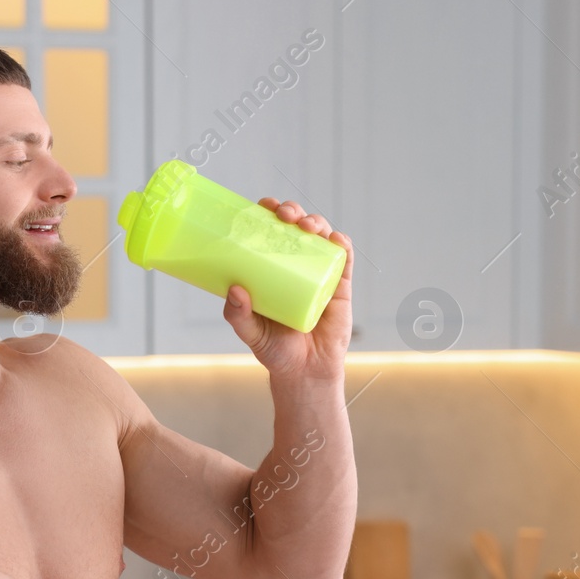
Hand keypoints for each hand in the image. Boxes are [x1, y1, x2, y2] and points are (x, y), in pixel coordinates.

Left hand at [222, 198, 352, 382]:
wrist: (305, 372)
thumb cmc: (275, 350)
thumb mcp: (250, 332)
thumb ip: (238, 315)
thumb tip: (235, 288)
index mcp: (272, 268)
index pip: (269, 231)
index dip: (267, 212)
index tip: (262, 206)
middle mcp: (297, 265)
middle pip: (296, 227)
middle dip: (292, 212)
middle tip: (284, 216)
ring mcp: (320, 272)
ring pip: (321, 237)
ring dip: (316, 222)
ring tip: (307, 226)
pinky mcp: (339, 286)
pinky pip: (344, 260)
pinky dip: (342, 244)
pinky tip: (336, 238)